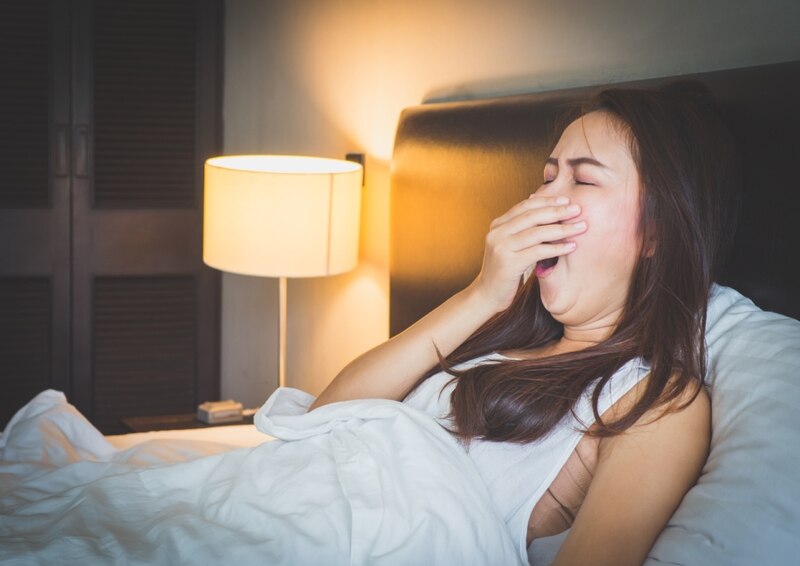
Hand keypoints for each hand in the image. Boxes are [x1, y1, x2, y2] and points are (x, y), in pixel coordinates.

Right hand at [470, 195, 586, 310]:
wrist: (487, 295)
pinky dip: (557, 248)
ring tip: (581, 227)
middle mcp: (497, 233)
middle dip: (557, 211)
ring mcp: (501, 248)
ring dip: (562, 229)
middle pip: (532, 216)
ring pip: (537, 233)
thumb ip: (520, 229)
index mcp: (497, 225)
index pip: (524, 206)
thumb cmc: (503, 270)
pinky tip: (571, 247)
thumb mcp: (509, 245)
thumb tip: (540, 208)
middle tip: (577, 209)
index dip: (546, 201)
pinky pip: (538, 252)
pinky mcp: (509, 263)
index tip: (566, 200)